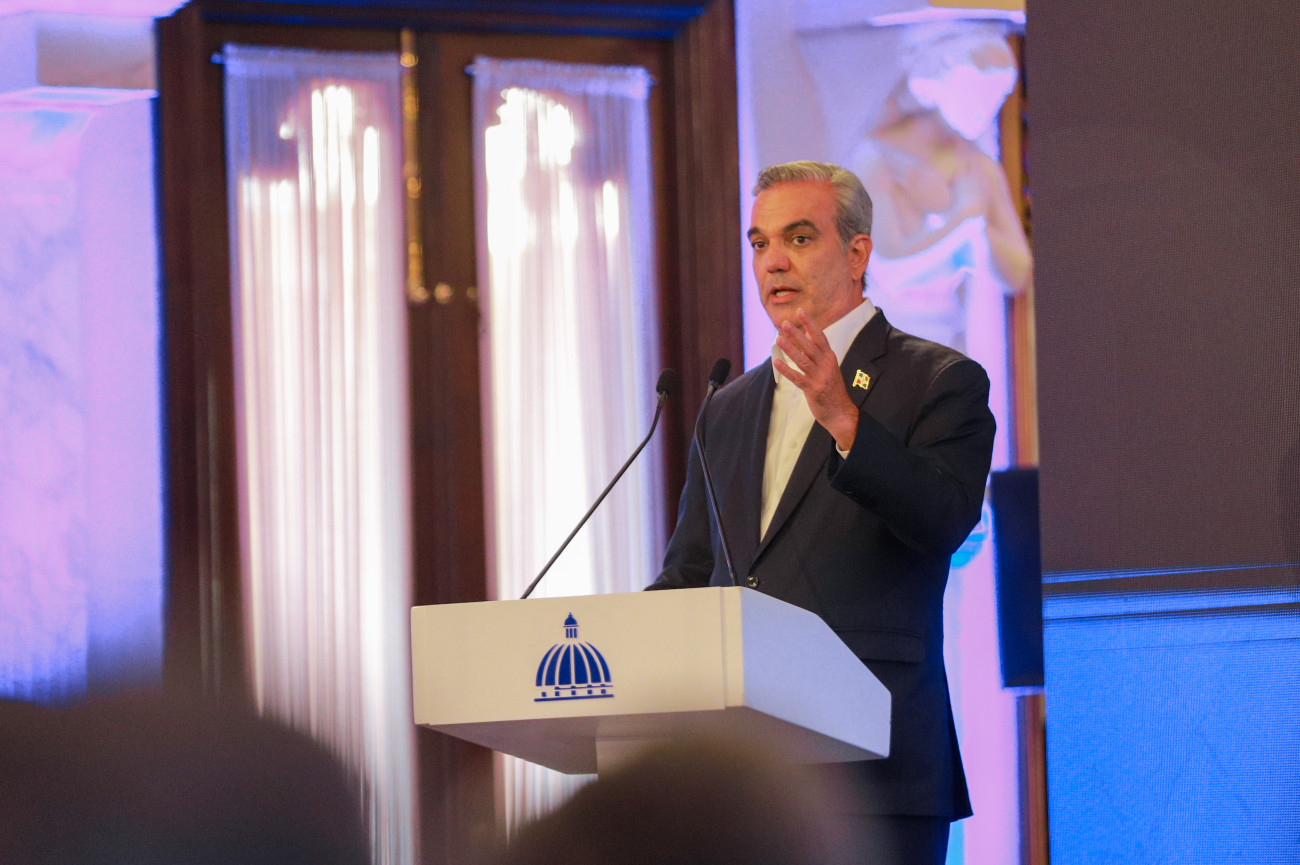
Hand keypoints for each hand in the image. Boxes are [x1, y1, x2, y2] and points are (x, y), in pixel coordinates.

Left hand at [773, 309, 858, 450]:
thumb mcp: (828, 366)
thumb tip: (806, 331)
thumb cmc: (832, 388)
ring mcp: (819, 378)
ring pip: (802, 360)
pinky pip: (797, 378)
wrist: (841, 412)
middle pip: (809, 346)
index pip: (820, 336)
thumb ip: (817, 350)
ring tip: (778, 339)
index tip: (800, 311)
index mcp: (830, 358)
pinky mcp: (812, 390)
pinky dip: (786, 370)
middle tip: (784, 324)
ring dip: (789, 349)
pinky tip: (776, 363)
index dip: (809, 324)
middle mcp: (826, 365)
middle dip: (796, 334)